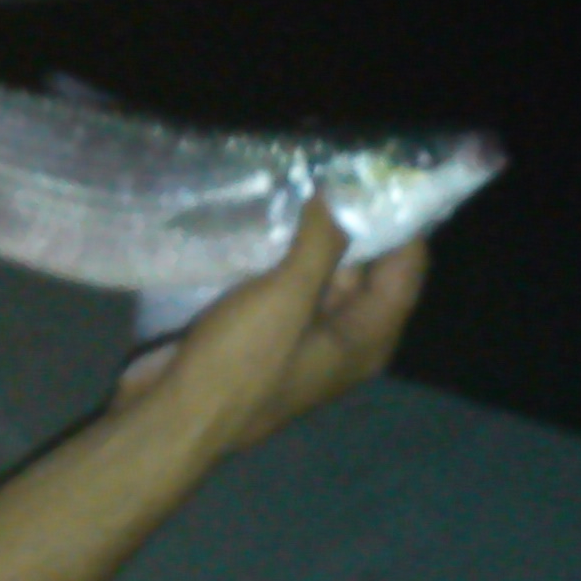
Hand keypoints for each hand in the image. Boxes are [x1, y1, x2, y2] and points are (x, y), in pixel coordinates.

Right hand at [110, 198, 425, 453]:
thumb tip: (338, 198)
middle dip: (353, 224)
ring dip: (311, 237)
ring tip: (300, 179)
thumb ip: (321, 244)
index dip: (403, 224)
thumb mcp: (287, 298)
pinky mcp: (262, 335)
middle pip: (366, 274)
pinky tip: (263, 218)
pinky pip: (283, 288)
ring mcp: (300, 339)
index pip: (405, 272)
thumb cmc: (242, 362)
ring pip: (319, 278)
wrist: (174, 414)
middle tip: (337, 166)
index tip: (387, 174)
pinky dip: (280, 257)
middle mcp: (342, 341)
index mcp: (365, 339)